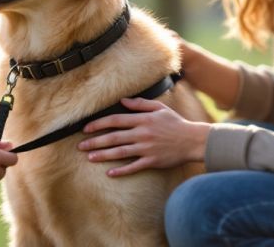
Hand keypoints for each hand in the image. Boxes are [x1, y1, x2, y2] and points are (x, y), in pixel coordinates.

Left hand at [77, 98, 208, 176]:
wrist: (193, 140)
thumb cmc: (175, 123)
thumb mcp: (159, 108)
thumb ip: (140, 104)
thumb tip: (122, 101)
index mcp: (142, 120)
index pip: (115, 121)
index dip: (99, 124)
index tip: (86, 128)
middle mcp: (142, 134)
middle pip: (114, 137)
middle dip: (95, 141)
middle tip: (80, 146)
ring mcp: (146, 148)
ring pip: (120, 152)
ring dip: (103, 155)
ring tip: (90, 157)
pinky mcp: (152, 161)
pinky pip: (134, 166)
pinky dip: (122, 170)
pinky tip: (110, 173)